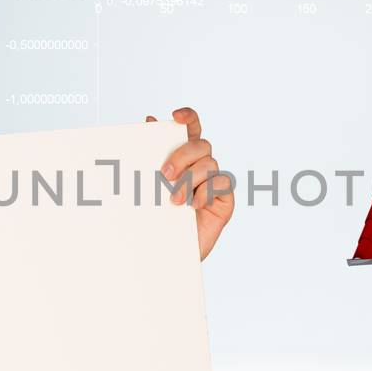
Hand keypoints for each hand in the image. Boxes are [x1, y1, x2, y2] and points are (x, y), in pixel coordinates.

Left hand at [146, 106, 232, 260]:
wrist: (163, 255)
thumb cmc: (155, 220)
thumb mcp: (147, 185)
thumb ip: (150, 155)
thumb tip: (149, 120)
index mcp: (183, 158)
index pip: (191, 129)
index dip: (188, 117)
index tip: (176, 116)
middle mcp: (200, 167)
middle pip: (201, 144)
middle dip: (182, 155)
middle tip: (164, 173)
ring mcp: (213, 184)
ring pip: (210, 163)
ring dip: (190, 179)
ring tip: (174, 200)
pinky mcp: (224, 201)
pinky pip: (223, 183)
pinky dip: (208, 190)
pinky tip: (194, 204)